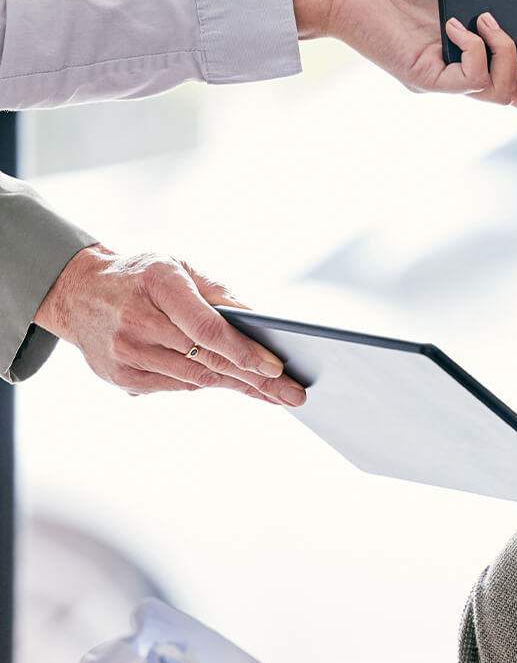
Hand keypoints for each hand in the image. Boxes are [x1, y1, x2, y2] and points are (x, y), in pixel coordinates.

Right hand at [32, 245, 307, 405]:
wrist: (77, 292)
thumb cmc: (142, 276)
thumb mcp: (181, 267)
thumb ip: (220, 293)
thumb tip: (261, 323)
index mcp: (158, 285)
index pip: (206, 328)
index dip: (244, 351)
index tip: (277, 367)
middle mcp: (137, 322)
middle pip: (206, 360)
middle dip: (256, 380)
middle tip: (294, 394)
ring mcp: (125, 354)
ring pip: (195, 379)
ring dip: (239, 387)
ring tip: (275, 394)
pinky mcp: (121, 377)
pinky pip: (177, 385)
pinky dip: (207, 383)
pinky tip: (235, 384)